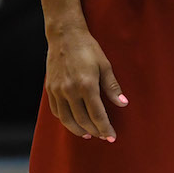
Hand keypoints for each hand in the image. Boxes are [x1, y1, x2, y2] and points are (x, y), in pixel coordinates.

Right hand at [44, 25, 128, 141]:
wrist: (65, 36)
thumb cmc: (88, 48)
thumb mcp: (105, 65)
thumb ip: (112, 87)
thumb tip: (123, 103)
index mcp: (87, 84)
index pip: (97, 114)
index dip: (105, 127)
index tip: (112, 136)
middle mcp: (70, 90)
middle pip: (83, 120)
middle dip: (95, 131)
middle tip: (103, 136)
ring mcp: (58, 91)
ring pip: (67, 119)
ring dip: (79, 130)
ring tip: (89, 134)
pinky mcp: (50, 89)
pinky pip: (57, 111)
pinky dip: (65, 120)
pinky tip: (73, 122)